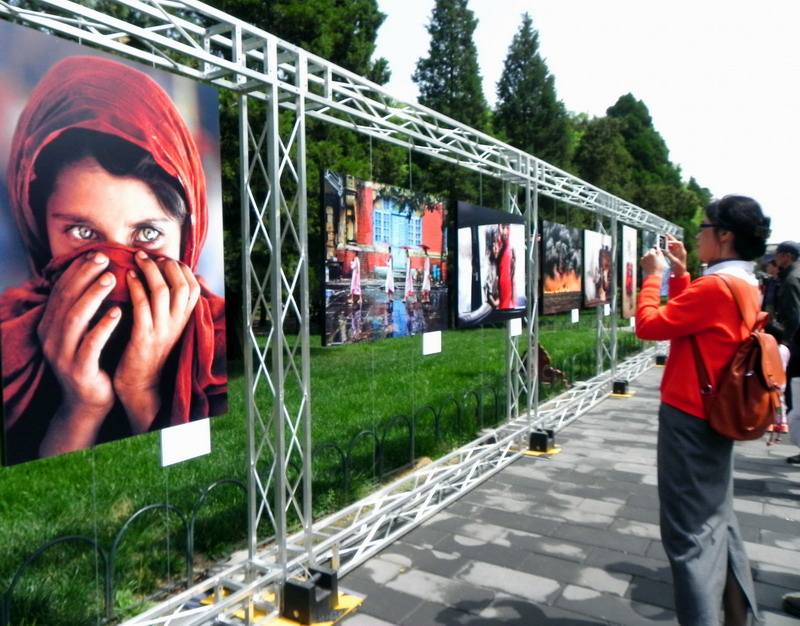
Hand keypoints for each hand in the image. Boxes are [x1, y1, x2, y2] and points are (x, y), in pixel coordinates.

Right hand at [37, 251, 122, 455]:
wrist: (89, 401)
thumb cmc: (93, 360)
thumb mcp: (85, 331)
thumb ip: (87, 308)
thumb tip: (104, 275)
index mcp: (50, 325)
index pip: (61, 290)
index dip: (77, 271)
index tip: (97, 254)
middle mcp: (51, 337)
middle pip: (66, 299)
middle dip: (84, 276)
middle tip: (104, 259)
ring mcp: (62, 354)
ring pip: (75, 318)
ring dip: (93, 296)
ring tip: (112, 279)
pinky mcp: (79, 369)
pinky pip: (91, 344)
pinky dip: (103, 326)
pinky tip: (118, 312)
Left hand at [113, 251, 199, 432]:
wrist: (140, 386)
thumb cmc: (150, 353)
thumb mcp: (168, 329)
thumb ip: (173, 307)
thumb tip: (184, 282)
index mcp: (184, 321)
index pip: (193, 288)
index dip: (181, 269)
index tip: (164, 259)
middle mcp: (177, 324)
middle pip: (180, 285)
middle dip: (165, 265)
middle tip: (147, 255)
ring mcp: (162, 331)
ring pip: (164, 292)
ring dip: (150, 271)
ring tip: (136, 259)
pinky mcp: (144, 338)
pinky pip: (143, 307)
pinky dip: (136, 288)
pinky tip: (127, 277)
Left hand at [640, 247, 665, 276]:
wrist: (653, 275)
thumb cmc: (658, 267)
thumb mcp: (661, 258)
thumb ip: (659, 252)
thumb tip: (658, 249)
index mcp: (651, 253)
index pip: (653, 249)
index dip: (655, 252)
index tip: (657, 255)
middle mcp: (645, 255)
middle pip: (649, 252)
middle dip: (652, 254)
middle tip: (655, 259)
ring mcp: (642, 259)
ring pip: (646, 256)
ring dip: (649, 257)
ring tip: (652, 263)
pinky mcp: (641, 262)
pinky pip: (644, 259)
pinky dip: (646, 261)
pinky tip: (649, 264)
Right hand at [663, 234, 686, 276]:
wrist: (681, 272)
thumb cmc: (679, 267)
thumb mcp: (675, 262)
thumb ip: (670, 256)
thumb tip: (665, 251)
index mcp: (682, 251)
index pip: (679, 244)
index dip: (674, 242)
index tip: (668, 242)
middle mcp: (680, 250)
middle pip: (675, 242)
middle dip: (671, 238)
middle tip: (665, 234)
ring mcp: (676, 252)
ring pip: (672, 245)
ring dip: (668, 242)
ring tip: (663, 238)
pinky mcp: (674, 254)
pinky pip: (670, 249)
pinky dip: (666, 247)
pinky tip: (663, 245)